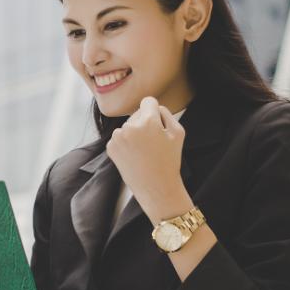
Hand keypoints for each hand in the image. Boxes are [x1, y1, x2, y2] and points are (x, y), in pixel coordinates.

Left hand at [106, 96, 191, 223]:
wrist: (155, 187)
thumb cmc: (170, 160)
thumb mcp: (179, 133)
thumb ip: (166, 113)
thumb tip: (154, 106)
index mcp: (147, 121)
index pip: (148, 101)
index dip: (154, 110)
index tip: (156, 119)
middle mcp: (129, 127)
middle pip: (137, 114)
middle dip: (145, 123)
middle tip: (154, 143)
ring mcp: (117, 138)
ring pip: (128, 126)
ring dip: (134, 133)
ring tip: (144, 151)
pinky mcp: (110, 147)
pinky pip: (120, 137)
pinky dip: (126, 144)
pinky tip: (135, 156)